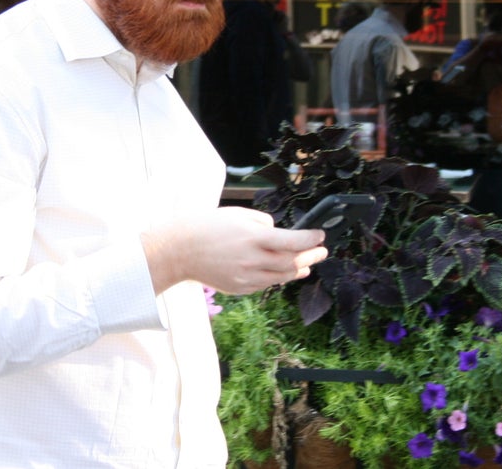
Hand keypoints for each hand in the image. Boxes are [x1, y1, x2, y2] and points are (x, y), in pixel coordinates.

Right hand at [143, 207, 327, 295]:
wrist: (179, 250)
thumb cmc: (207, 226)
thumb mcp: (237, 214)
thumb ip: (263, 223)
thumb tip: (278, 233)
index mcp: (253, 237)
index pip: (292, 241)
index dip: (310, 239)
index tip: (320, 235)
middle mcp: (253, 260)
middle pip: (292, 262)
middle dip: (310, 256)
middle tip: (322, 251)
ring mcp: (246, 277)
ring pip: (281, 277)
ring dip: (297, 270)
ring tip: (307, 265)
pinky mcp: (239, 288)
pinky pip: (265, 284)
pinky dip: (277, 278)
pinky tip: (283, 273)